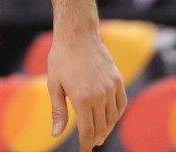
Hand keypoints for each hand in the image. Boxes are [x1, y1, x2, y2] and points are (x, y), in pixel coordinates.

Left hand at [47, 29, 126, 149]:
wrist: (78, 35)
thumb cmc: (61, 59)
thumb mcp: (54, 85)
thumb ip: (58, 111)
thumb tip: (56, 134)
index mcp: (82, 99)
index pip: (87, 131)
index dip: (85, 144)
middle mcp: (100, 95)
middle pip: (101, 127)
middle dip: (95, 138)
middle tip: (89, 144)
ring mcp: (111, 87)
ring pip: (113, 117)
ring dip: (106, 128)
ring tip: (99, 134)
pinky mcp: (117, 80)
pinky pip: (121, 104)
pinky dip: (117, 114)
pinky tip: (110, 118)